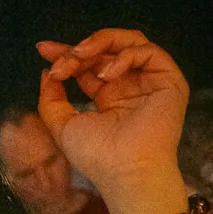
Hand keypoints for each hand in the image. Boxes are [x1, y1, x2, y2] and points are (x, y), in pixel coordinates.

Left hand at [36, 30, 189, 213]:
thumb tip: (46, 74)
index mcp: (109, 97)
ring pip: (129, 42)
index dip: (67, 54)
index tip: (43, 50)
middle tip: (61, 60)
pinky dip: (123, 56)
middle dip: (79, 49)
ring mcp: (150, 82)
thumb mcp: (63, 126)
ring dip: (100, 44)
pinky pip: (148, 51)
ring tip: (79, 58)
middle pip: (106, 50)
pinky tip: (106, 74)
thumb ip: (51, 100)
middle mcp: (130, 86)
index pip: (89, 65)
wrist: (126, 171)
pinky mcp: (169, 80)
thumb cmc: (98, 157)